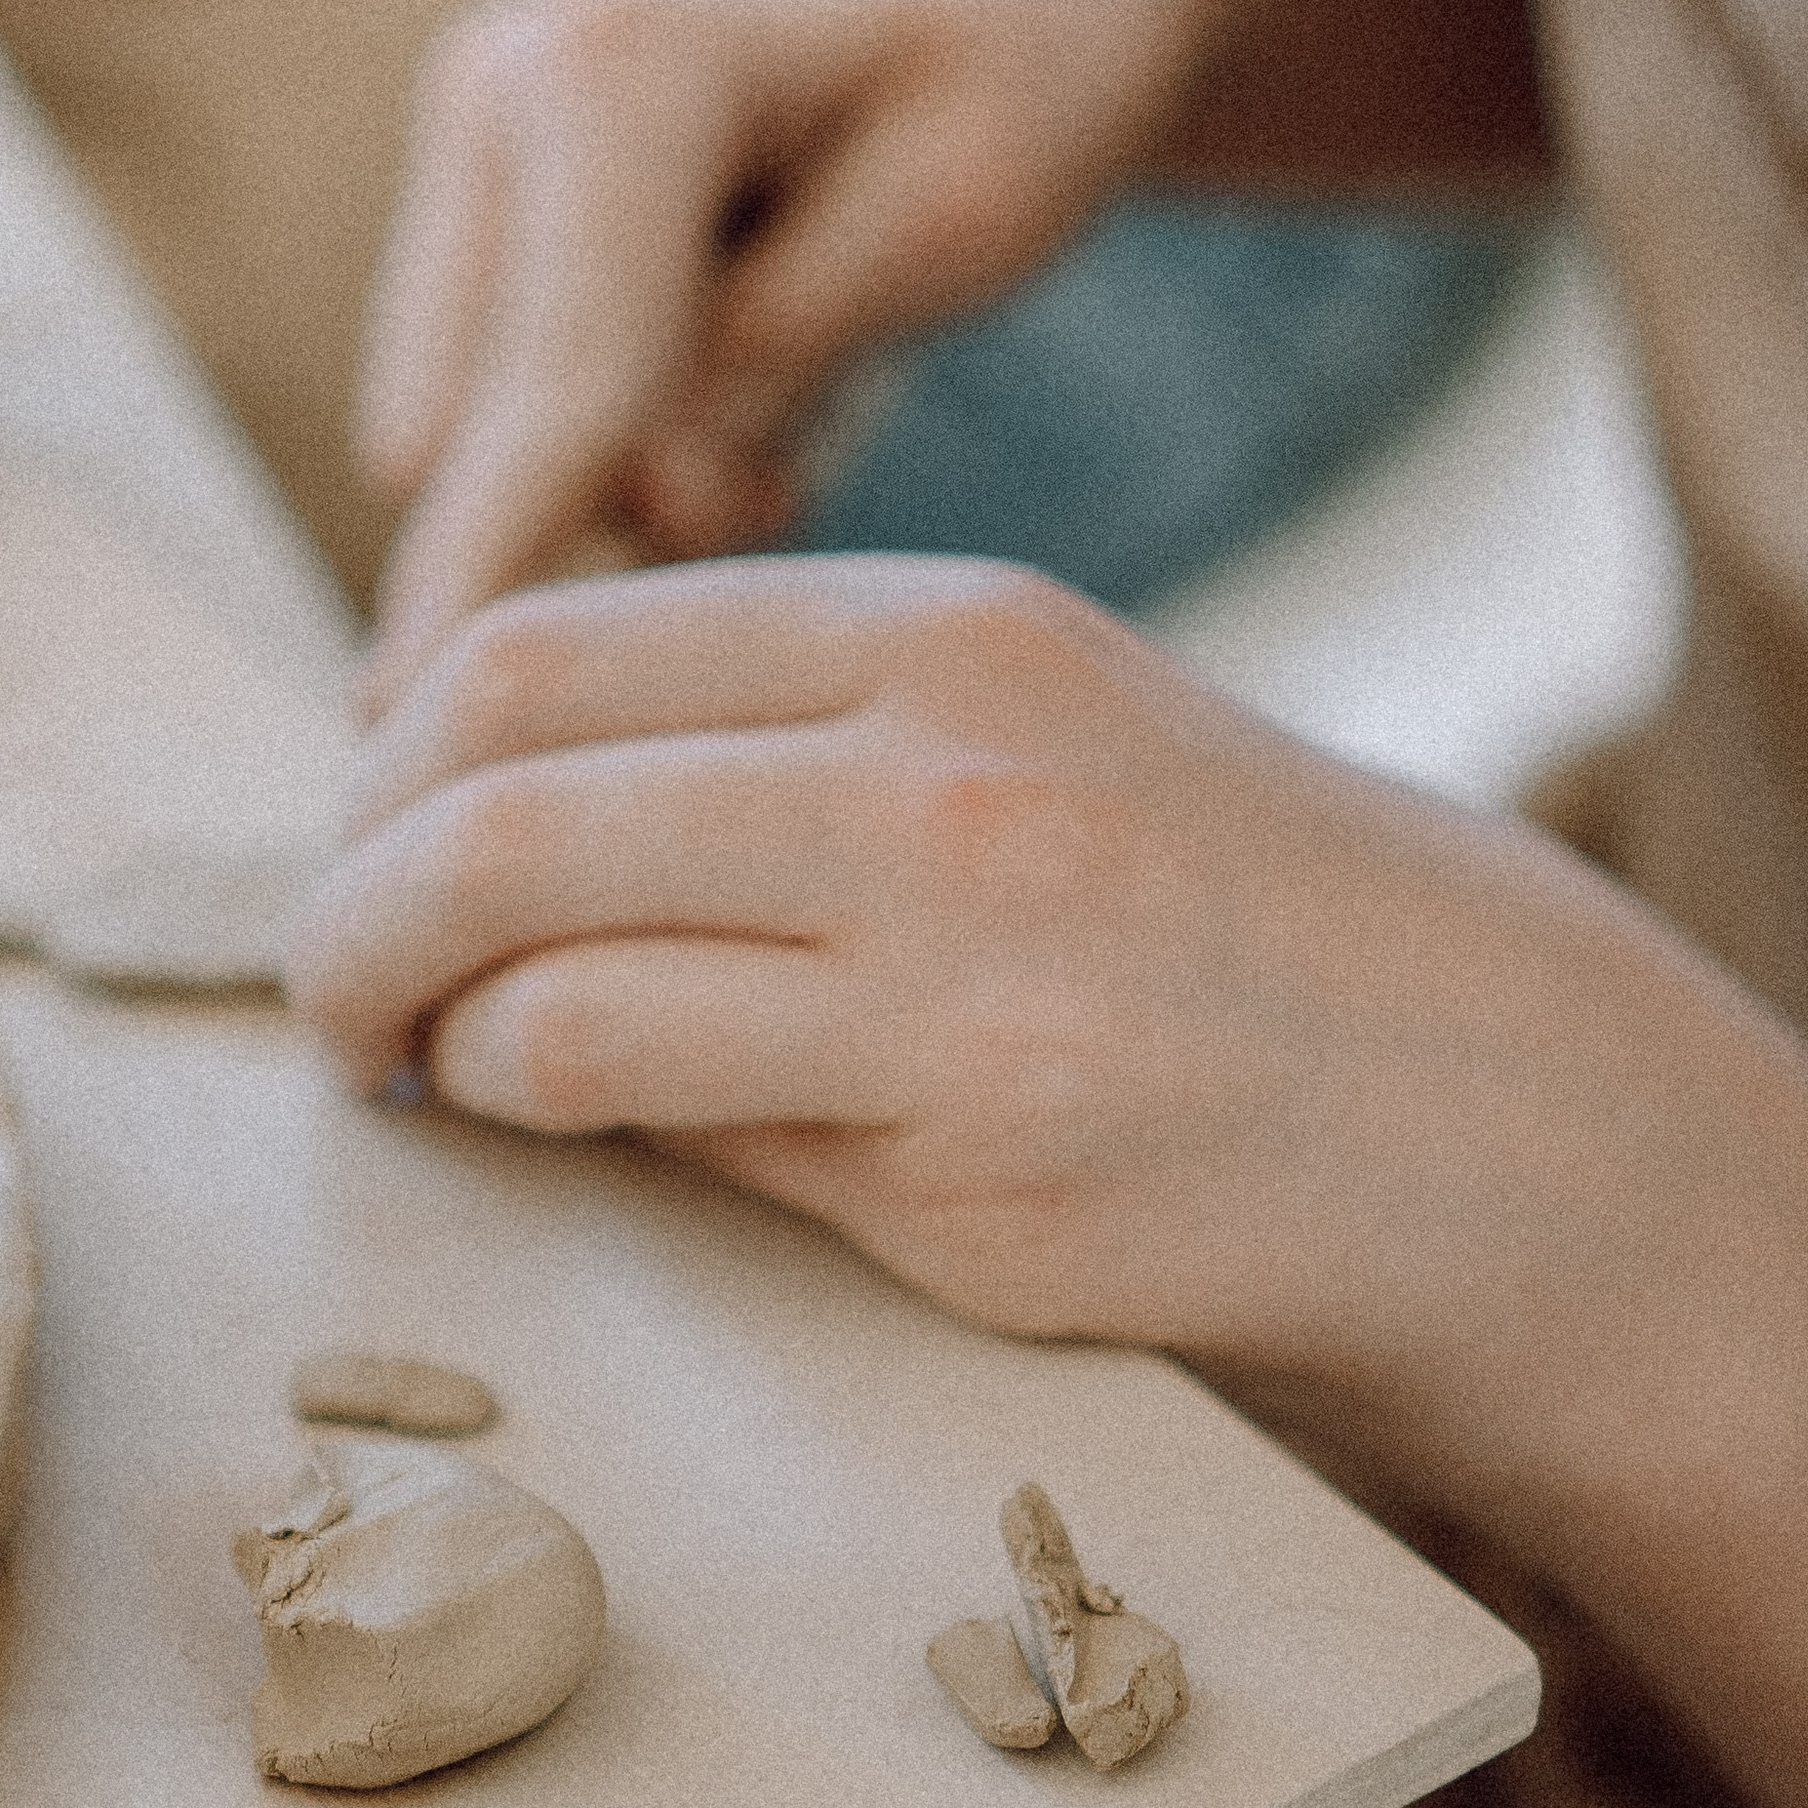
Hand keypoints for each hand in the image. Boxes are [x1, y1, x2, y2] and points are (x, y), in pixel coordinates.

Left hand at [293, 553, 1807, 1500]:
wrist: (1482, 1101)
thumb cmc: (1210, 907)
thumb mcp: (1022, 727)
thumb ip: (774, 738)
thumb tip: (471, 797)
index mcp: (940, 633)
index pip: (547, 645)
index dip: (393, 749)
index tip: (364, 825)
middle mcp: (940, 777)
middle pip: (500, 794)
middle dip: (350, 900)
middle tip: (324, 978)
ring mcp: (959, 981)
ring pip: (548, 982)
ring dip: (418, 1031)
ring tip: (403, 1064)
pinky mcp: (975, 1174)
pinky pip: (668, 1126)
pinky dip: (561, 1120)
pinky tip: (567, 1126)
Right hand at [356, 0, 1215, 701]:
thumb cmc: (1024, 77)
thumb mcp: (956, 226)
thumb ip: (782, 367)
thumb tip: (641, 503)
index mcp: (624, 65)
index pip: (555, 387)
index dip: (491, 573)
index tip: (406, 739)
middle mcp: (503, 71)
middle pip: (483, 418)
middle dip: (591, 526)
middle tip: (781, 497)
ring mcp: (469, 119)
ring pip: (475, 418)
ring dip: (616, 475)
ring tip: (792, 410)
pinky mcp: (471, 182)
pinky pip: (501, 389)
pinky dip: (609, 433)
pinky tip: (742, 379)